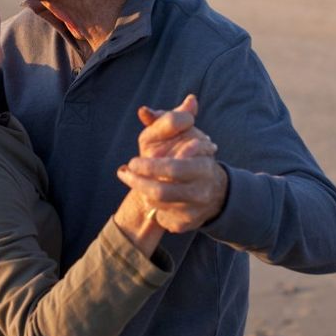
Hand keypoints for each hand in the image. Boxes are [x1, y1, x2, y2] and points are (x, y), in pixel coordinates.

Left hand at [117, 95, 228, 232]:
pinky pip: (162, 219)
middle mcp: (202, 190)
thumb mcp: (182, 134)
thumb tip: (143, 111)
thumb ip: (165, 120)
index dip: (149, 167)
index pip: (173, 168)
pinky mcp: (187, 224)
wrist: (212, 190)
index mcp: (203, 165)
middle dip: (137, 182)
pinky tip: (150, 198)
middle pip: (161, 191)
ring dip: (141, 192)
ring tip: (135, 181)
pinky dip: (153, 208)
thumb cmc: (190, 155)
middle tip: (123, 173)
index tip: (131, 162)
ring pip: (157, 204)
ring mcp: (196, 210)